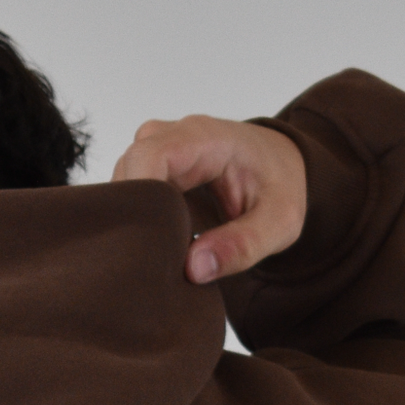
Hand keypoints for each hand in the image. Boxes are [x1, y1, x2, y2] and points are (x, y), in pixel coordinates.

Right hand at [111, 115, 305, 282]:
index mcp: (205, 139)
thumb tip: (194, 269)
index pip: (150, 158)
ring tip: (158, 253)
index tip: (150, 244)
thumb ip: (242, 246)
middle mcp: (172, 135)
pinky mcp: (150, 165)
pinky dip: (138, 217)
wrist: (281, 164)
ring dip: (136, 220)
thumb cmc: (280, 187)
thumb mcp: (279, 223)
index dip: (141, 200)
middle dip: (136, 218)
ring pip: (123, 183)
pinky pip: (129, 190)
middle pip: (128, 172)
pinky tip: (156, 241)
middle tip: (153, 261)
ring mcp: (156, 147)